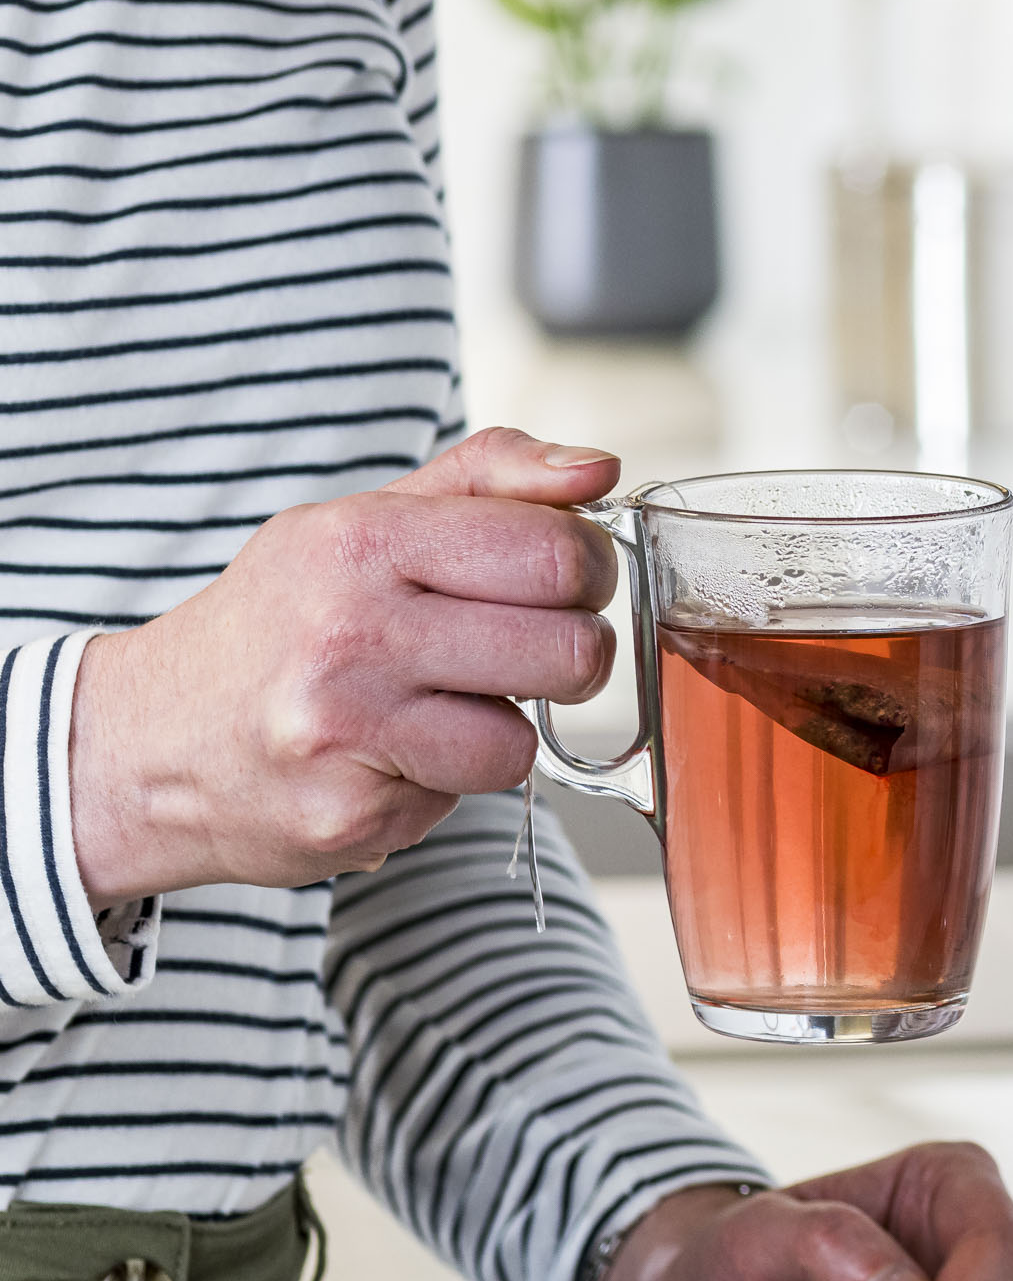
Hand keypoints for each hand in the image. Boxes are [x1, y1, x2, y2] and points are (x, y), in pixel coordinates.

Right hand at [69, 427, 622, 900]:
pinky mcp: (348, 812)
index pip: (555, 553)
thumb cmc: (282, 623)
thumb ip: (490, 480)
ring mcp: (345, 728)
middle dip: (572, 657)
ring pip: (525, 740)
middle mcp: (349, 630)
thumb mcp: (367, 521)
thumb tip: (597, 468)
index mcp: (362, 539)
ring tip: (437, 707)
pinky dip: (445, 780)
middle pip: (570, 651)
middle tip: (523, 653)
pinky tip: (390, 756)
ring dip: (502, 730)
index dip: (590, 573)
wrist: (148, 739)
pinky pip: (466, 797)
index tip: (566, 585)